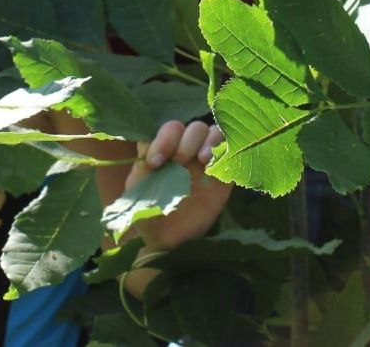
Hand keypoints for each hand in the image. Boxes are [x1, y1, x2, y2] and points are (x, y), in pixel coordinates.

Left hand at [124, 120, 231, 252]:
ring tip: (203, 159)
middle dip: (187, 141)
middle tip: (179, 161)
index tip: (155, 162)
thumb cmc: (147, 214)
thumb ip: (141, 173)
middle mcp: (186, 149)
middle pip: (194, 128)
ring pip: (214, 134)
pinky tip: (217, 169)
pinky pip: (232, 155)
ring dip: (210, 141)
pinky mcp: (223, 176)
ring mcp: (206, 161)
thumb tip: (145, 153)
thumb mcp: (137, 194)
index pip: (169, 130)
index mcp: (164, 149)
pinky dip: (227, 154)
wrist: (166, 241)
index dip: (163, 140)